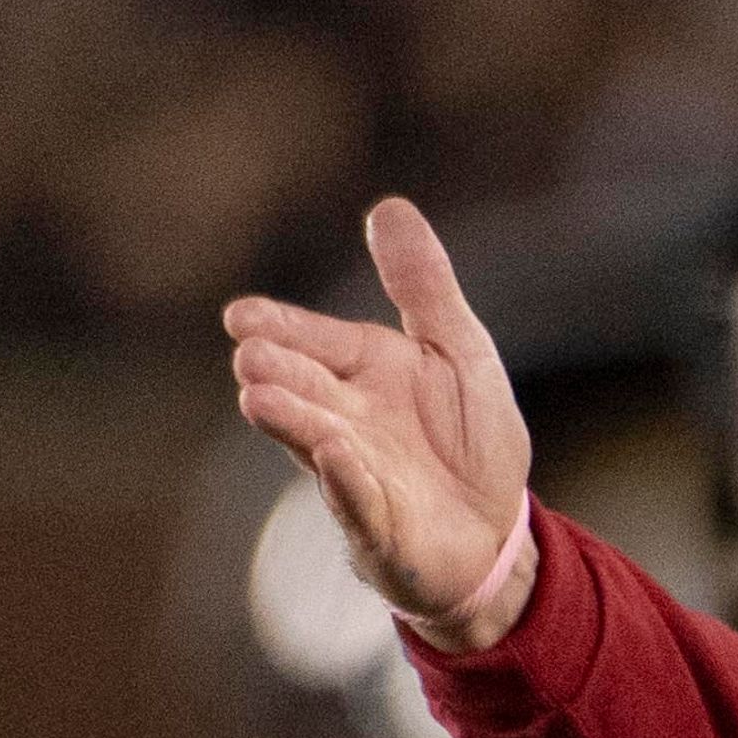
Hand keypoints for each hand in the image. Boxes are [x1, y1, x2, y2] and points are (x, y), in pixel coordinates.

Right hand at [224, 198, 536, 651]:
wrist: (495, 530)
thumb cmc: (467, 437)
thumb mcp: (458, 349)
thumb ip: (424, 286)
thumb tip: (389, 207)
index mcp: (360, 371)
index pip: (312, 340)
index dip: (279, 328)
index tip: (242, 315)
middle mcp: (345, 419)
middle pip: (304, 390)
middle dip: (278, 373)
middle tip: (249, 355)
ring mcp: (357, 476)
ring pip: (317, 444)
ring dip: (293, 422)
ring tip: (261, 398)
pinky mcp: (381, 529)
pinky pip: (361, 504)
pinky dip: (348, 482)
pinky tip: (336, 455)